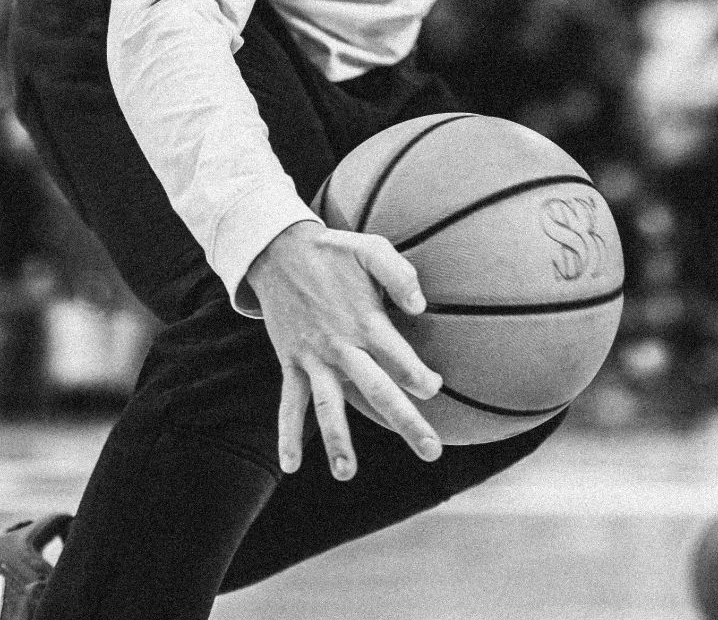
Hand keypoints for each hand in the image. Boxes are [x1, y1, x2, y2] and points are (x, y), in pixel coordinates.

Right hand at [246, 220, 442, 479]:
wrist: (279, 250)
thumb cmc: (334, 252)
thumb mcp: (370, 249)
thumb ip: (399, 273)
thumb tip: (420, 307)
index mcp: (366, 320)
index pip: (399, 357)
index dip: (419, 376)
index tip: (433, 388)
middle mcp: (342, 345)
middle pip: (377, 390)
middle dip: (406, 422)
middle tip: (433, 452)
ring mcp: (314, 357)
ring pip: (328, 405)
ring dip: (337, 440)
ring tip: (346, 473)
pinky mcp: (291, 361)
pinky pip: (289, 402)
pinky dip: (287, 433)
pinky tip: (291, 465)